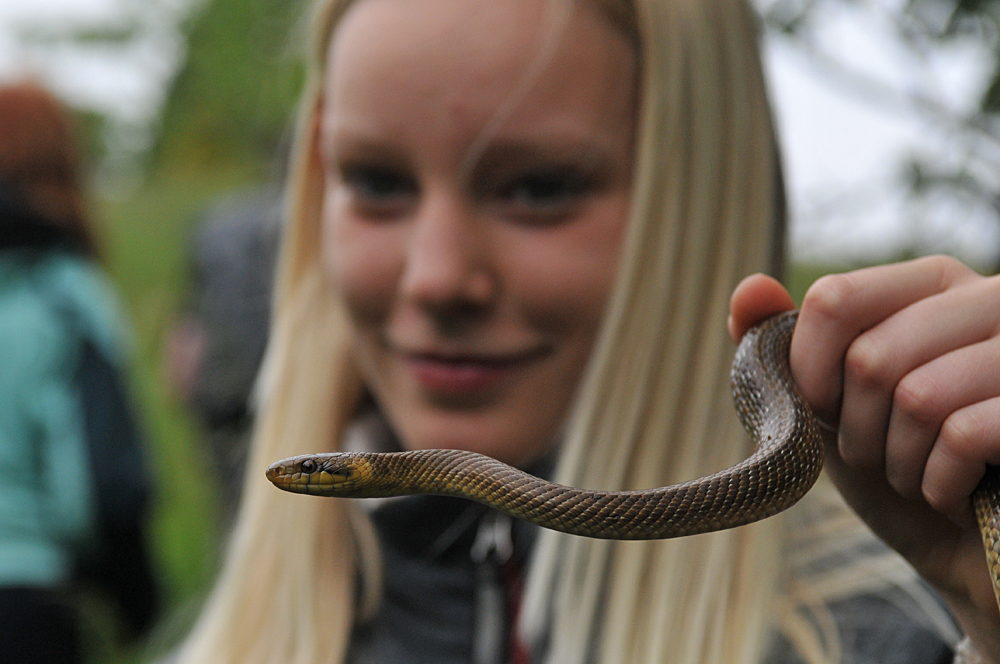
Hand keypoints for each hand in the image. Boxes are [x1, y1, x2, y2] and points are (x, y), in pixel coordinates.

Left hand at [730, 256, 999, 659]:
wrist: (969, 553)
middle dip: (856, 430)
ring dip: (898, 461)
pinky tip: (952, 494)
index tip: (819, 409)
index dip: (808, 369)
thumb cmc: (900, 464)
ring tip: (919, 474)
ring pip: (918, 397)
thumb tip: (748, 288)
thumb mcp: (829, 403)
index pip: (835, 299)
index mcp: (932, 284)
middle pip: (871, 357)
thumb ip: (784, 345)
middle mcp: (990, 297)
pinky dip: (939, 483)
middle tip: (881, 455)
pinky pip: (965, 435)